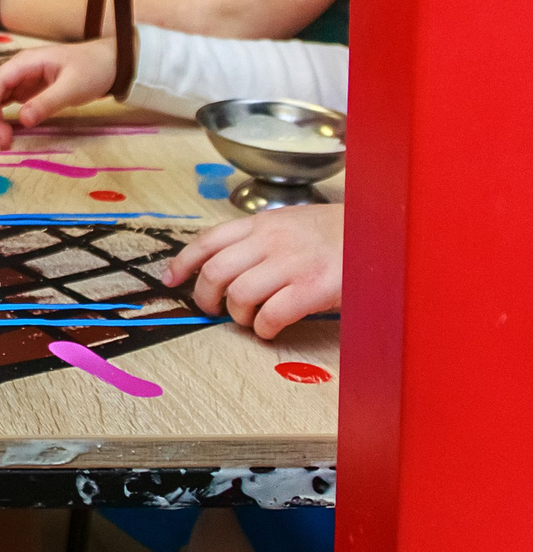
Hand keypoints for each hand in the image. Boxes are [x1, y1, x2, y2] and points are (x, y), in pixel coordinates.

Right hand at [0, 39, 119, 147]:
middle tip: (2, 141)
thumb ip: (47, 102)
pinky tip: (9, 131)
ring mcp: (23, 80)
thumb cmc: (92, 69)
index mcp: (27, 62)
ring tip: (5, 140)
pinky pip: (9, 103)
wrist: (110, 63)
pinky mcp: (29, 90)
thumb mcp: (72, 87)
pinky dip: (5, 117)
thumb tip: (23, 120)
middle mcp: (20, 69)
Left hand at [164, 204, 344, 338]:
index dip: (183, 263)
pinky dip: (264, 327)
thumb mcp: (290, 222)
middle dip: (206, 296)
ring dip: (237, 315)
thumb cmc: (337, 232)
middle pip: (216, 271)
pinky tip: (269, 329)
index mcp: (262, 223)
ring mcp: (292, 263)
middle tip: (212, 309)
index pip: (207, 241)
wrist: (381, 232)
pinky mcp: (314, 288)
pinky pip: (273, 314)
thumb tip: (225, 264)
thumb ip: (259, 237)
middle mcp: (271, 240)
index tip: (172, 280)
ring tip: (248, 320)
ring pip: (240, 294)